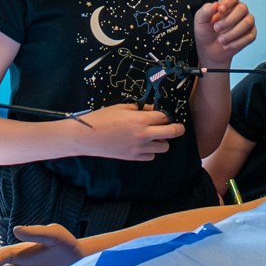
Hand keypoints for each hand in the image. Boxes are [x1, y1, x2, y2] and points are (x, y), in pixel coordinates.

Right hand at [70, 103, 184, 161]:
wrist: (87, 136)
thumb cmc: (102, 118)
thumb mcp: (121, 107)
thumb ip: (140, 108)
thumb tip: (153, 109)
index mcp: (140, 119)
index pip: (164, 117)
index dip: (165, 115)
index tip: (163, 115)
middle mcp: (144, 134)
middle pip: (172, 133)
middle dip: (178, 129)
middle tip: (178, 127)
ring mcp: (140, 148)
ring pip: (164, 147)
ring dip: (162, 141)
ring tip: (154, 136)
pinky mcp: (134, 157)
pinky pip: (151, 155)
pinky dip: (150, 150)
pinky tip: (143, 144)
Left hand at [193, 0, 254, 66]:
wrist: (208, 50)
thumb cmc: (205, 31)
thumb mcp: (200, 19)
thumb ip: (206, 10)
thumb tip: (215, 4)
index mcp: (228, 3)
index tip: (220, 10)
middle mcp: (240, 10)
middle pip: (243, 8)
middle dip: (228, 20)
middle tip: (216, 28)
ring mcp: (247, 22)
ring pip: (248, 22)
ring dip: (233, 33)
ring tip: (221, 40)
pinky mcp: (250, 34)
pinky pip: (250, 36)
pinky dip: (236, 43)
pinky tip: (226, 46)